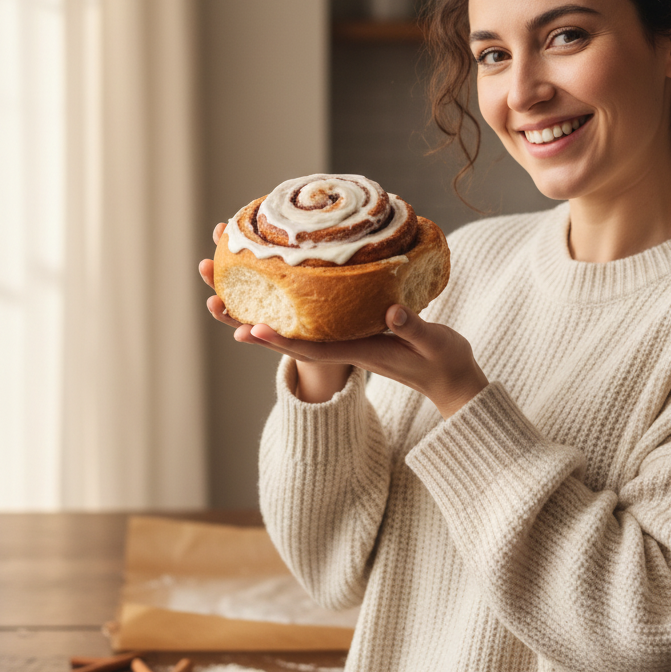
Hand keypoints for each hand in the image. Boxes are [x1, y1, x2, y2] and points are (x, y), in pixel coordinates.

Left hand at [198, 222, 487, 418]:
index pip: (311, 348)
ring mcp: (348, 341)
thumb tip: (389, 313)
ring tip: (231, 293)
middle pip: (292, 338)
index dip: (280, 339)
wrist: (452, 381)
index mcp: (360, 352)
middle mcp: (346, 348)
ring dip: (265, 313)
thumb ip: (413, 329)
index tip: (250, 328)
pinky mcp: (355, 333)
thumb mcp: (434, 344)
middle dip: (254, 323)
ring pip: (299, 330)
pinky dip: (293, 308)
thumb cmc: (444, 363)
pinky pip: (315, 322)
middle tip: (218, 301)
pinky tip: (281, 290)